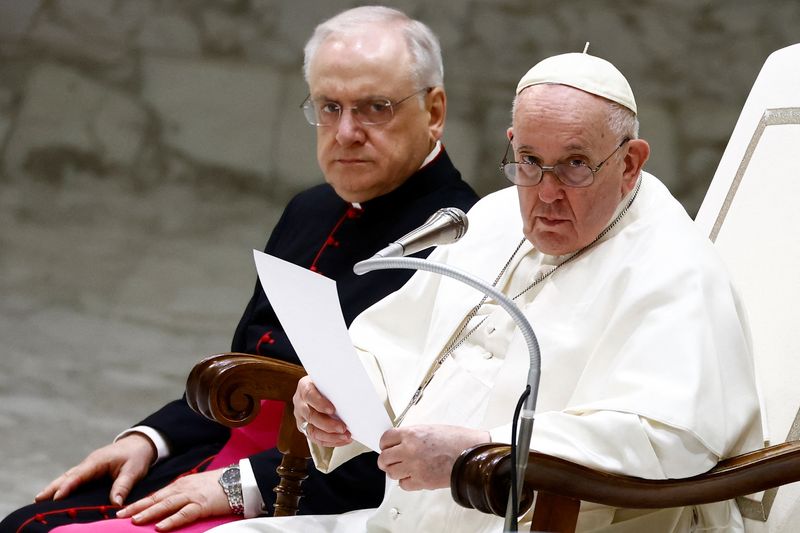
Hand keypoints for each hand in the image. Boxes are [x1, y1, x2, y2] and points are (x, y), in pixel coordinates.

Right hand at [35, 433, 155, 505]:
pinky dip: (63, 486)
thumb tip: (115, 504)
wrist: (140, 444)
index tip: (55, 498)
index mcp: (97, 461)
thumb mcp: (133, 471)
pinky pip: (74, 479)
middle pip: (67, 476)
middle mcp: (89, 463)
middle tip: (37, 500)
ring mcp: (88, 467)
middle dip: (52, 488)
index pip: (78, 475)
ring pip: (68, 477)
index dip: (67, 487)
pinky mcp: (90, 471)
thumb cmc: (136, 456)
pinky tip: (56, 496)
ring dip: (54, 487)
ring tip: (40, 500)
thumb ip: (123, 486)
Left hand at [115, 469, 229, 530]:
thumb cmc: (220, 485)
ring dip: (150, 513)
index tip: (124, 510)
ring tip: (135, 521)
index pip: (156, 495)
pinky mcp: (202, 505)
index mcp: (181, 485)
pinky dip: (172, 520)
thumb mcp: (197, 487)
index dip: (139, 503)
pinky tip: (160, 526)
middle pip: (157, 499)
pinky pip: (184, 514)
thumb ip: (183, 495)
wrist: (239, 480)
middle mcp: (183, 488)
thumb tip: (169, 506)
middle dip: (138, 507)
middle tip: (120, 516)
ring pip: (167, 505)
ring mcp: (192, 496)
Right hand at [293, 376, 351, 446]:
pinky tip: (342, 439)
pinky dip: (331, 441)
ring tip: (345, 436)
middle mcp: (300, 402)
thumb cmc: (328, 383)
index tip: (332, 409)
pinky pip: (316, 439)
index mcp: (304, 387)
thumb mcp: (329, 379)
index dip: (320, 403)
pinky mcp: (306, 428)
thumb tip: (354, 389)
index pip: (309, 395)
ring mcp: (301, 417)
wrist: (320, 388)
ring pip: (312, 431)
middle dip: (327, 424)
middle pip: (310, 416)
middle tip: (343, 427)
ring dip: (330, 436)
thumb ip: (336, 384)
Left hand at [378, 425, 489, 490]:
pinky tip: (414, 476)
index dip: (385, 444)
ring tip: (404, 468)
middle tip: (392, 460)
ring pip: (391, 473)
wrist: (471, 453)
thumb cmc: (456, 440)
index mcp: (411, 434)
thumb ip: (412, 435)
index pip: (385, 439)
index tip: (386, 447)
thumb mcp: (430, 429)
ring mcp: (414, 467)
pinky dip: (406, 482)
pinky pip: (403, 485)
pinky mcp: (421, 481)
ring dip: (395, 471)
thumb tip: (399, 442)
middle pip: (384, 458)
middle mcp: (409, 450)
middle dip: (387, 459)